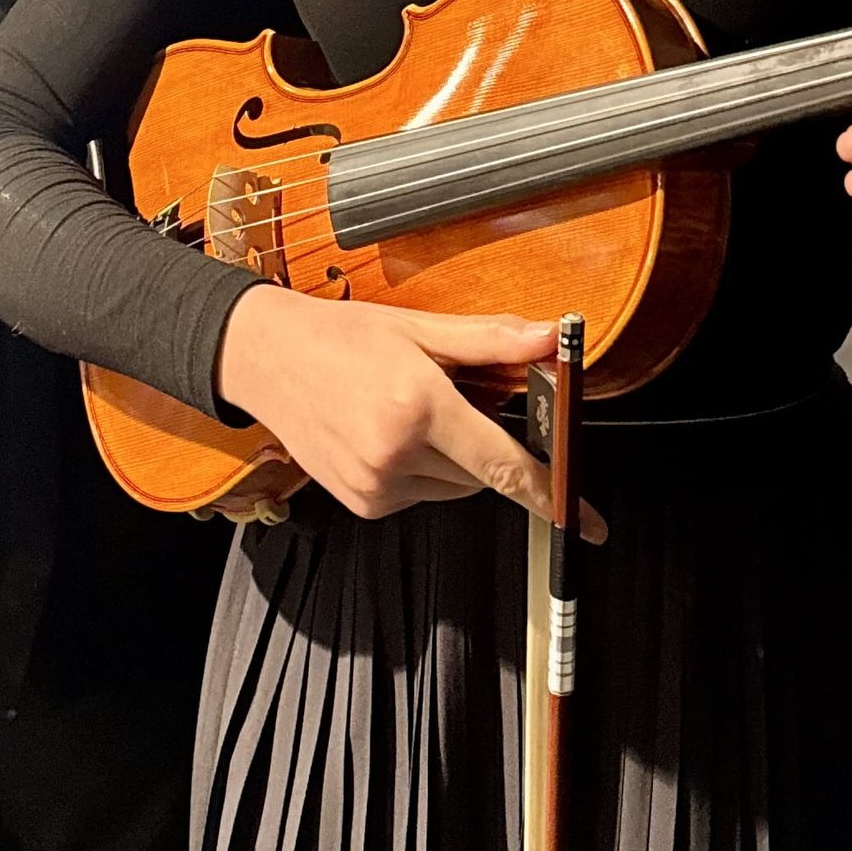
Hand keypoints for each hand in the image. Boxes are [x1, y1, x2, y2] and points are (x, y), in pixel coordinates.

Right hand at [215, 287, 606, 534]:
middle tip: (455, 398)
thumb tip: (549, 341)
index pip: (505, 464)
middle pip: (483, 473)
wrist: (266, 358)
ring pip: (456, 486)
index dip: (553, 495)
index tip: (586, 522)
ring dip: (453, 456)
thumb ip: (491, 341)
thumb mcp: (419, 329)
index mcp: (417, 407)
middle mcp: (396, 453)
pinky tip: (391, 433)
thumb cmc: (339, 338)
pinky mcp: (364, 503)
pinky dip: (422, 470)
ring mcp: (376, 485)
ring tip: (412, 410)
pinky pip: (422, 494)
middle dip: (483, 440)